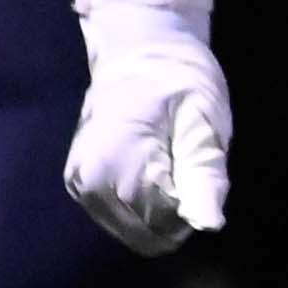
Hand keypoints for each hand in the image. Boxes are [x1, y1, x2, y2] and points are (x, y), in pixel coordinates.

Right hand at [64, 26, 232, 253]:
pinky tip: (152, 171)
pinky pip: (122, 220)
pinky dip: (145, 206)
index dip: (194, 203)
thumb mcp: (204, 121)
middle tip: (185, 163)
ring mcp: (79, 186)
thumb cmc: (179, 83)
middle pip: (148, 232)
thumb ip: (204, 175)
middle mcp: (88, 182)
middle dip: (179, 209)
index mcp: (116, 164)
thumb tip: (208, 224)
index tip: (197, 165)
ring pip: (136, 231)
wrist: (137, 55)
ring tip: (168, 162)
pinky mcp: (79, 187)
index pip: (166, 222)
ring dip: (162, 209)